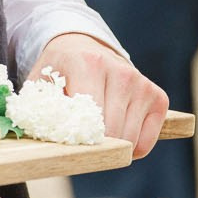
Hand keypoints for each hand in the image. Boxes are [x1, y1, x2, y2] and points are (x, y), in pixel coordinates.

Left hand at [31, 33, 167, 156]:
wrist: (82, 48)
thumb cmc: (59, 73)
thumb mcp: (40, 84)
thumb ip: (39, 110)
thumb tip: (41, 143)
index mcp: (88, 64)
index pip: (91, 118)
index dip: (79, 140)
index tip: (70, 144)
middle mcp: (121, 71)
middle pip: (113, 133)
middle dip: (95, 146)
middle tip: (80, 142)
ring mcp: (142, 84)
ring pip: (130, 140)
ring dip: (112, 148)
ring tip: (97, 135)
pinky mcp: (157, 98)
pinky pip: (145, 142)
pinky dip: (131, 148)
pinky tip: (116, 135)